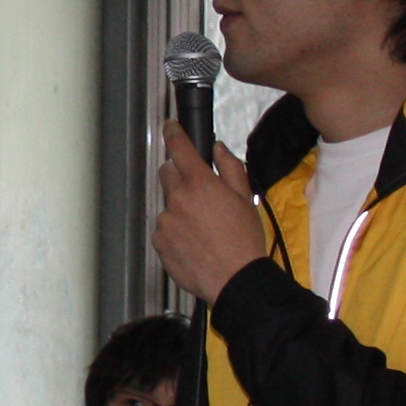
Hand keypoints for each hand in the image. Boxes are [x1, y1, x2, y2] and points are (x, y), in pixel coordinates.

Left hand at [152, 128, 268, 303]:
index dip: (173, 133)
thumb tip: (217, 149)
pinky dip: (175, 231)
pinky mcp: (159, 243)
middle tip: (199, 191)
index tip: (170, 127)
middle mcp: (176, 199)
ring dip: (179, 208)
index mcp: (199, 183)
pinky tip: (194, 243)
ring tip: (202, 228)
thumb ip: (229, 168)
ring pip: (168, 204)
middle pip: (167, 173)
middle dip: (179, 175)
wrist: (234, 279)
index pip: (179, 148)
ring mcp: (165, 221)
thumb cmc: (244, 238)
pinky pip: (164, 229)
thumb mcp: (246, 198)